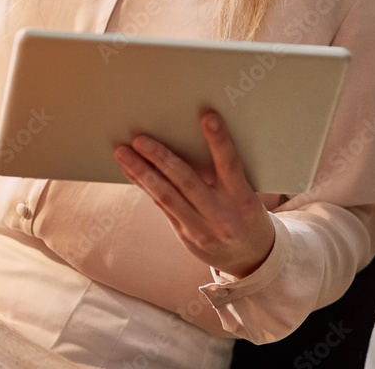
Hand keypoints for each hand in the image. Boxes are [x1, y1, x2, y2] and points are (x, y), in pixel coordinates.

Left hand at [114, 110, 275, 278]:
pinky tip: (130, 170)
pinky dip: (144, 186)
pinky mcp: (185, 235)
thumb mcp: (245, 193)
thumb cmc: (246, 212)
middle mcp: (221, 214)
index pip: (230, 165)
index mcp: (242, 199)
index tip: (208, 117)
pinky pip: (161, 206)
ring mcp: (201, 228)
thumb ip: (225, 172)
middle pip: (187, 181)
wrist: (252, 258)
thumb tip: (191, 137)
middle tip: (140, 139)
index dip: (219, 141)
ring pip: (166, 196)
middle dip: (161, 158)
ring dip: (141, 172)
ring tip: (122, 153)